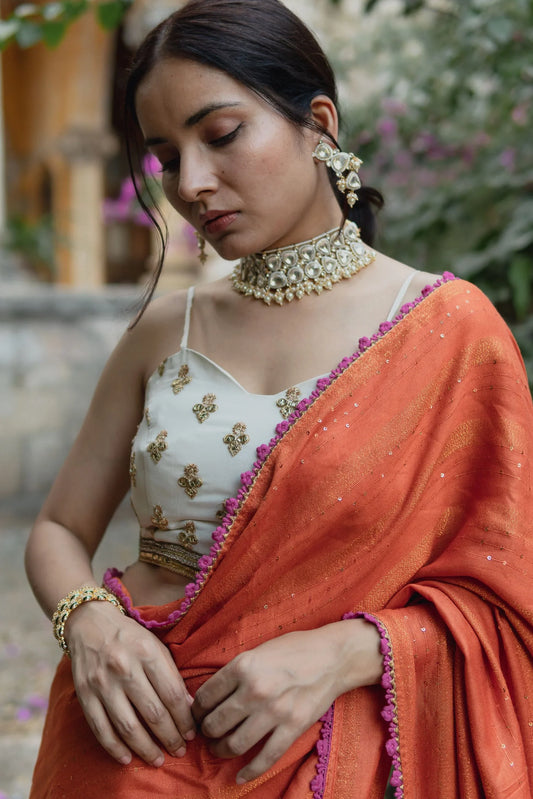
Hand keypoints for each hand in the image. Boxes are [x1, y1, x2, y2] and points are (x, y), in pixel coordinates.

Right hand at [66, 600, 195, 766]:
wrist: (90, 623)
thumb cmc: (130, 637)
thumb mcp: (156, 646)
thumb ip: (171, 675)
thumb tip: (189, 707)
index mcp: (147, 652)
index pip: (171, 694)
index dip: (184, 718)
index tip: (192, 733)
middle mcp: (125, 668)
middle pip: (153, 713)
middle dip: (170, 737)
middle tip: (179, 751)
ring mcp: (102, 683)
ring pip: (128, 726)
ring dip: (146, 748)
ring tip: (158, 760)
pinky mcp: (84, 694)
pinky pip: (101, 729)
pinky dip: (115, 748)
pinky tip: (127, 758)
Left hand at [192, 620, 381, 783]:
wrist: (333, 656)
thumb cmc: (294, 649)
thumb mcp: (258, 650)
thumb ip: (236, 671)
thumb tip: (211, 694)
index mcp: (243, 666)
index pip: (206, 696)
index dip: (197, 709)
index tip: (197, 714)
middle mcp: (255, 690)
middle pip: (216, 723)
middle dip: (206, 732)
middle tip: (207, 732)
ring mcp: (274, 711)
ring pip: (235, 743)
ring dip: (221, 750)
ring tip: (219, 748)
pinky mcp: (292, 728)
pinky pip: (266, 758)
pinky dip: (250, 771)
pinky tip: (240, 776)